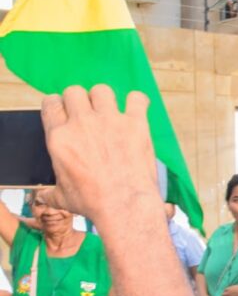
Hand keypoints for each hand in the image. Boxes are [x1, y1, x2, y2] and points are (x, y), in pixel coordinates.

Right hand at [39, 85, 160, 221]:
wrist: (124, 205)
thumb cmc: (93, 202)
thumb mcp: (62, 197)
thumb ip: (50, 192)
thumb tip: (43, 197)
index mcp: (59, 137)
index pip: (50, 103)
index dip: (58, 106)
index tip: (66, 113)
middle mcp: (82, 123)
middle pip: (74, 91)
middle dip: (80, 100)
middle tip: (89, 114)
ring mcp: (109, 121)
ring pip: (102, 90)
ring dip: (105, 99)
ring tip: (111, 113)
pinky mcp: (135, 123)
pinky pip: (136, 98)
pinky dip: (137, 102)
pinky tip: (136, 111)